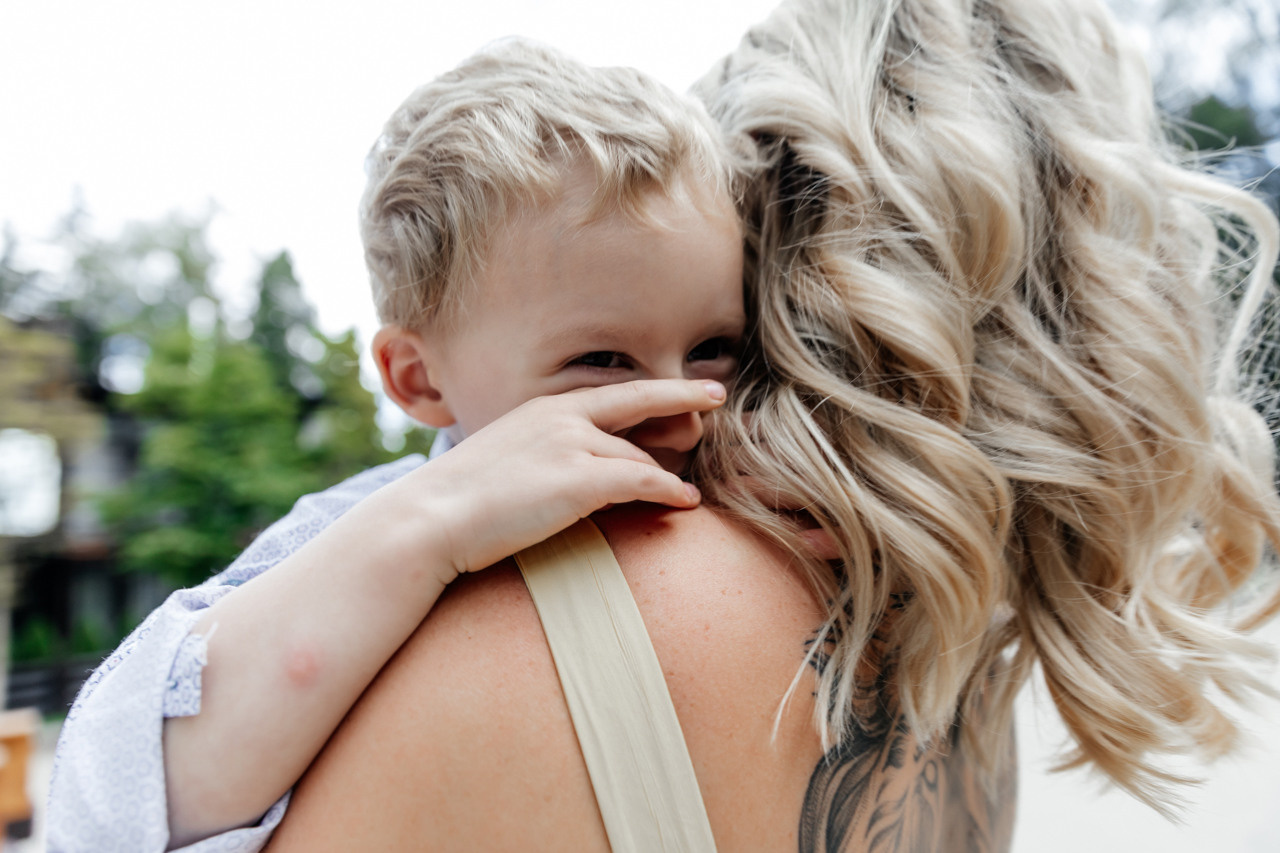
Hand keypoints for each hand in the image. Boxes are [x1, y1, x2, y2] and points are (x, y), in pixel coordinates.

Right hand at [393, 378, 726, 580]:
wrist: (428, 521)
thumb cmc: (457, 502)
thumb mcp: (502, 463)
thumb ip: (540, 457)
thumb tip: (564, 474)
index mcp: (543, 409)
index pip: (613, 391)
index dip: (659, 388)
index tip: (693, 386)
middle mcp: (561, 418)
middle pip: (638, 404)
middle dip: (682, 399)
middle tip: (716, 398)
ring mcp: (571, 447)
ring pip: (641, 455)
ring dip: (671, 469)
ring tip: (692, 486)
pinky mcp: (578, 482)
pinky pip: (642, 482)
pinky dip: (669, 491)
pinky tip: (687, 501)